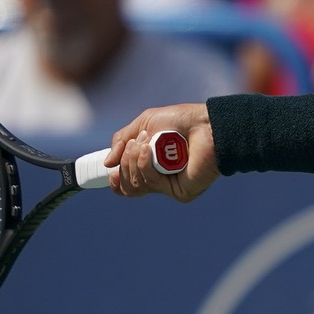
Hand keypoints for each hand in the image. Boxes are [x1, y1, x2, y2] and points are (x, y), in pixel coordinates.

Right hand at [106, 103, 220, 200]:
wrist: (205, 123)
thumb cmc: (180, 121)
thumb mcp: (144, 124)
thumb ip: (122, 141)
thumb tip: (107, 163)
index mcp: (152, 168)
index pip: (128, 185)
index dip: (116, 181)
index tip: (110, 170)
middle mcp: (160, 180)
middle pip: (128, 187)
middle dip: (125, 163)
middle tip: (135, 143)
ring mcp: (170, 187)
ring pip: (136, 186)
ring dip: (134, 160)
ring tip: (146, 141)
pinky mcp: (181, 192)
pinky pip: (152, 183)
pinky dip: (145, 164)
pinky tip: (150, 148)